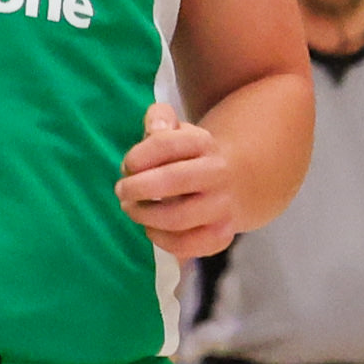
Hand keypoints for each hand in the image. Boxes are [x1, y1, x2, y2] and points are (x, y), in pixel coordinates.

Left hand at [118, 104, 242, 257]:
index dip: (138, 156)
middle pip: (172, 181)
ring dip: (145, 216)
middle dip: (137, 188)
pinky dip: (164, 241)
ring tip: (132, 210)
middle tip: (122, 191)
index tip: (129, 165)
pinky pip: (190, 245)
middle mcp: (218, 174)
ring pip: (178, 218)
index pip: (165, 144)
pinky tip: (152, 230)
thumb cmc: (193, 156)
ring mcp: (223, 206)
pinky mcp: (223, 234)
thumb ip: (160, 118)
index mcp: (204, 143)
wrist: (240, 181)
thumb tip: (155, 128)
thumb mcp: (179, 130)